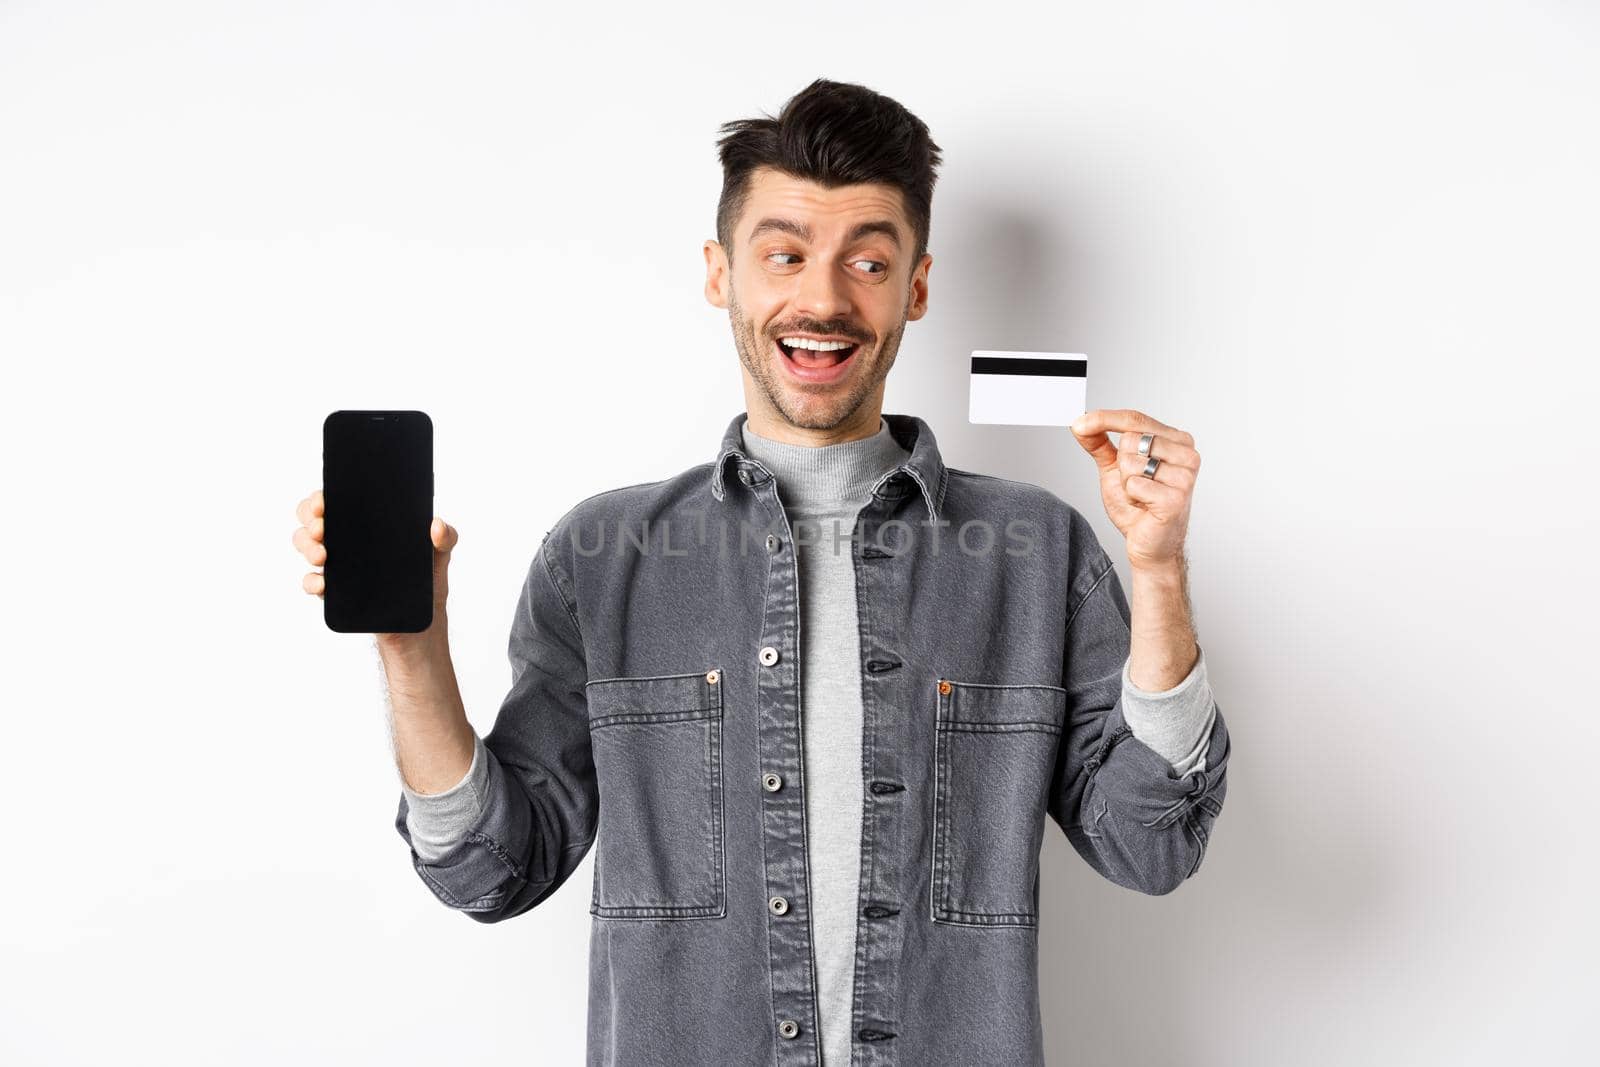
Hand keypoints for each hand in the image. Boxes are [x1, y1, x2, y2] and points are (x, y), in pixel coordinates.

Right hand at [291, 488, 459, 644]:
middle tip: (322, 528)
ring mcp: (338, 566)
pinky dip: (311, 582)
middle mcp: (347, 541)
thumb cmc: (427, 582)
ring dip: (306, 547)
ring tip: (323, 556)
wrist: (422, 625)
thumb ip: (446, 536)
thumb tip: (437, 525)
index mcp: (368, 524)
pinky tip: (323, 584)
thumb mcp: (440, 556)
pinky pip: (311, 583)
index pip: (337, 501)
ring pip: (306, 546)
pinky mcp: (335, 593)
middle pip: (312, 520)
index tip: (324, 501)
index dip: (322, 497)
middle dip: (309, 519)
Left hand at [1069, 409, 1199, 571]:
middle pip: (1130, 439)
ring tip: (1140, 496)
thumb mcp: (1114, 468)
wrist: (1150, 543)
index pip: (1135, 418)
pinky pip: (1134, 484)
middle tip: (1135, 484)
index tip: (1078, 423)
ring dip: (1126, 482)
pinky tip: (1145, 506)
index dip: (1104, 419)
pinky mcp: (1176, 497)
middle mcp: (1187, 453)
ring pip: (1130, 461)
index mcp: (1176, 440)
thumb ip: (1099, 443)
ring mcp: (1184, 476)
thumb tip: (1080, 423)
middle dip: (1121, 464)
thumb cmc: (1137, 506)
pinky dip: (1131, 496)